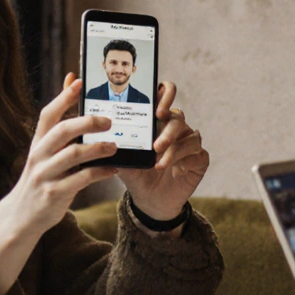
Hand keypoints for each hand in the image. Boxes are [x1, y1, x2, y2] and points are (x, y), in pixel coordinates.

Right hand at [0, 74, 119, 294]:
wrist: (21, 216)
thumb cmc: (42, 177)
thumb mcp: (45, 152)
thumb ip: (59, 125)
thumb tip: (71, 82)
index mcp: (38, 142)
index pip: (48, 115)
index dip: (63, 97)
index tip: (79, 82)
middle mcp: (39, 155)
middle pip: (62, 131)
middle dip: (87, 122)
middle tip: (109, 120)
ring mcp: (45, 175)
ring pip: (73, 155)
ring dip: (97, 148)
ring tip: (115, 146)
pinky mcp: (54, 193)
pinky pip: (81, 179)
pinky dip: (100, 172)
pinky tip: (114, 169)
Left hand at [117, 81, 208, 220]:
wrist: (150, 201)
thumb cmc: (135, 175)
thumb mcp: (120, 158)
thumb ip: (109, 140)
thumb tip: (95, 128)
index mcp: (157, 120)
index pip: (166, 93)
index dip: (167, 93)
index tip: (158, 110)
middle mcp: (176, 127)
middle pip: (178, 117)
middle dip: (168, 132)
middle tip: (156, 146)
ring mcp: (189, 142)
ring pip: (189, 136)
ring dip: (174, 151)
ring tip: (159, 165)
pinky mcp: (199, 158)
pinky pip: (198, 154)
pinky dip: (185, 162)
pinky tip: (176, 171)